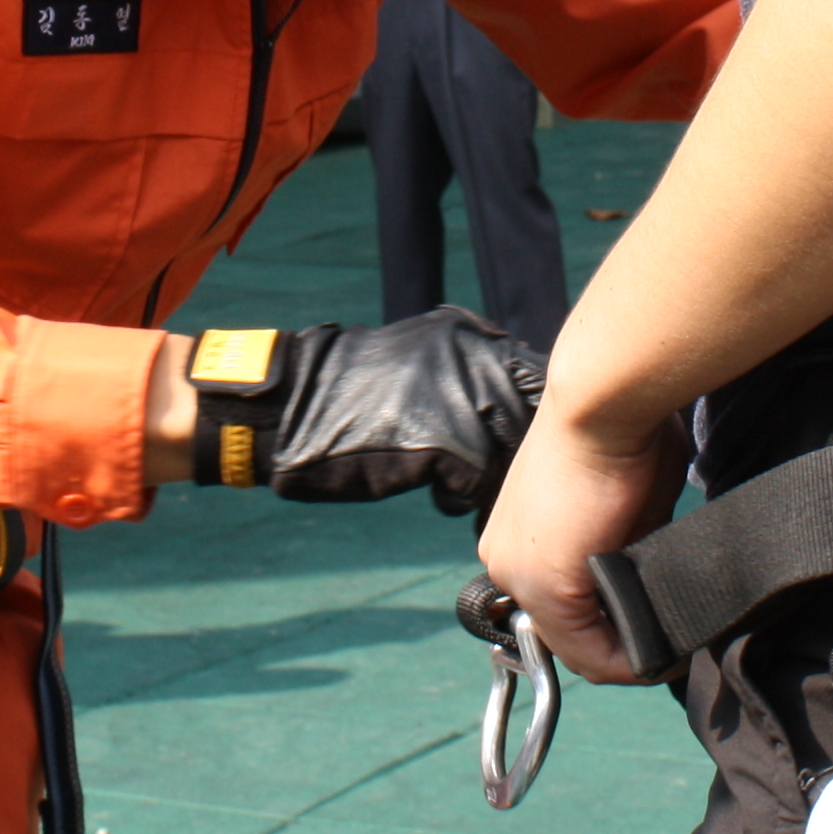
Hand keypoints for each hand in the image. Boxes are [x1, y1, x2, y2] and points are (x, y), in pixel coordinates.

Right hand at [184, 311, 545, 513]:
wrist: (295, 407)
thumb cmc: (356, 394)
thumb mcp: (422, 360)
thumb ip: (471, 373)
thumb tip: (521, 401)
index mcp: (469, 336)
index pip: (535, 376)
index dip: (538, 416)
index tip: (537, 443)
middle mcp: (473, 362)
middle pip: (529, 417)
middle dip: (519, 454)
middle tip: (503, 477)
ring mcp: (461, 402)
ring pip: (507, 454)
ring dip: (492, 478)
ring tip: (467, 486)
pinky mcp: (444, 447)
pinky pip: (476, 484)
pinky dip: (460, 497)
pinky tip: (438, 493)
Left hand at [479, 401, 684, 681]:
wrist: (605, 402)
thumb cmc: (624, 430)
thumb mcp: (628, 504)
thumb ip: (626, 549)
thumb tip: (648, 578)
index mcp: (520, 536)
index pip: (560, 608)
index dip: (612, 628)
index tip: (656, 628)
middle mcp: (506, 560)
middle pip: (566, 632)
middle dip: (621, 643)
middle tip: (665, 643)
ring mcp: (518, 575)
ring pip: (576, 646)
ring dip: (627, 653)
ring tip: (668, 647)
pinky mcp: (546, 586)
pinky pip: (590, 651)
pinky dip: (631, 660)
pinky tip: (662, 651)